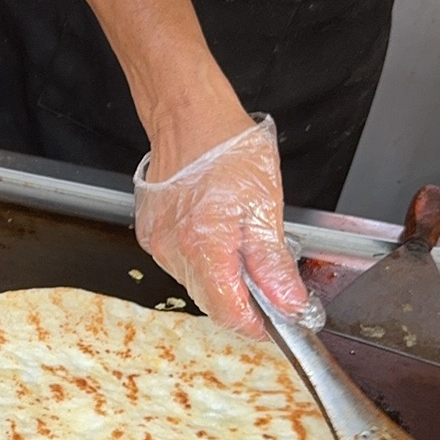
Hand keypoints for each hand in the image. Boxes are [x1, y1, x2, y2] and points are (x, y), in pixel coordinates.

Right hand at [133, 115, 306, 337]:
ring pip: (196, 283)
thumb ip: (272, 263)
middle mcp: (174, 252)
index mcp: (204, 249)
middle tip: (270, 285)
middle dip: (243, 301)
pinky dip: (203, 259)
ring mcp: (159, 244)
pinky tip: (217, 233)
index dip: (256, 324)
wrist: (189, 115)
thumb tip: (287, 302)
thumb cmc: (228, 149)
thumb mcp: (264, 207)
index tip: (277, 322)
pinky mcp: (151, 233)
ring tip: (242, 246)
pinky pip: (180, 262)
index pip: (229, 312)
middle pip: (212, 301)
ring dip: (223, 278)